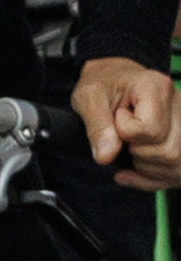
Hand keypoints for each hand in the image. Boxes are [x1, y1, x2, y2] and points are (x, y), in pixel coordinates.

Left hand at [88, 57, 179, 189]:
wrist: (115, 81)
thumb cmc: (103, 85)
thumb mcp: (89, 97)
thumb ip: (97, 127)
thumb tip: (105, 157)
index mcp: (156, 87)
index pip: (150, 130)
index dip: (125, 133)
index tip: (116, 118)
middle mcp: (180, 105)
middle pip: (168, 151)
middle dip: (137, 154)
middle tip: (122, 137)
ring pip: (177, 165)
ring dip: (147, 168)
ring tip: (130, 148)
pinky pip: (178, 173)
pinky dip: (153, 179)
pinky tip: (133, 171)